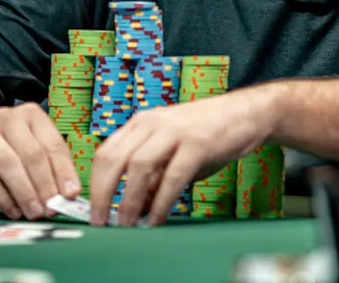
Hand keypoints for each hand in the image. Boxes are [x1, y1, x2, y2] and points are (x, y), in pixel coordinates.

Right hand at [0, 103, 81, 220]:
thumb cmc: (4, 153)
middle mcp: (7, 118)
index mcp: (30, 114)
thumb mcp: (30, 153)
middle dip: (45, 185)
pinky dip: (3, 198)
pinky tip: (13, 211)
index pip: (52, 144)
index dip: (64, 171)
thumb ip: (50, 170)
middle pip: (32, 154)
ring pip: (9, 164)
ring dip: (25, 193)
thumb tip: (68, 194)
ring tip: (34, 213)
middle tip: (51, 208)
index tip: (70, 195)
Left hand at [89, 85, 279, 227]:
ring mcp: (174, 131)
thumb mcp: (172, 151)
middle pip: (114, 159)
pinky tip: (157, 219)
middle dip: (102, 194)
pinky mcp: (197, 143)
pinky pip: (172, 176)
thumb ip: (152, 177)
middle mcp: (152, 123)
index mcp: (141, 123)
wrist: (245, 113)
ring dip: (128, 200)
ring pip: (138, 166)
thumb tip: (134, 208)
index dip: (94, 183)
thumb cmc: (208, 133)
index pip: (106, 152)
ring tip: (126, 224)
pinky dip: (161, 202)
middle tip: (100, 221)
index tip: (93, 209)